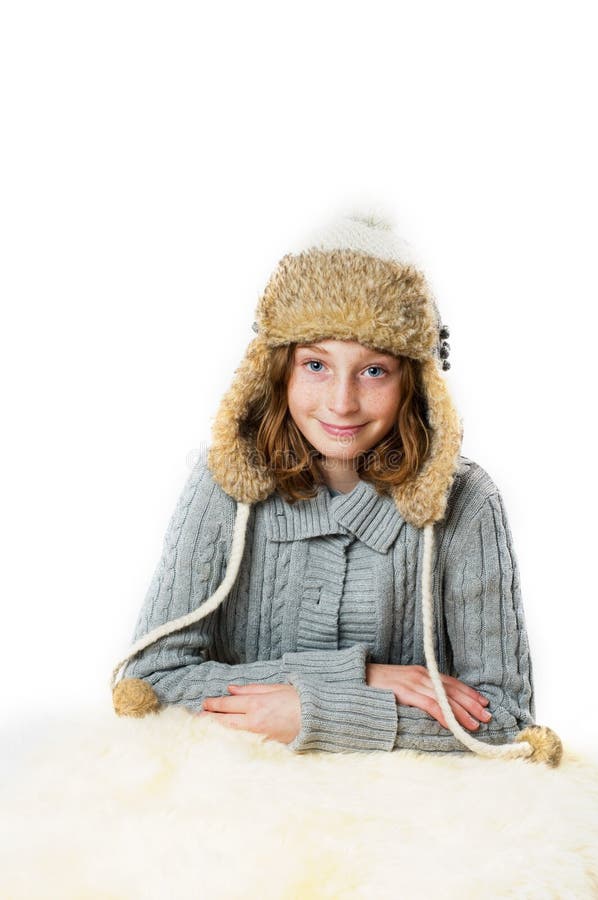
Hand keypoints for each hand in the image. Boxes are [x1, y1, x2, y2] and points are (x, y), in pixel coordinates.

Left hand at [195, 683, 300, 744]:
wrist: (317, 720)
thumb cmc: (298, 700)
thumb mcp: (274, 687)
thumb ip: (250, 689)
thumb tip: (231, 689)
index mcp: (256, 704)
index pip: (228, 704)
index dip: (214, 704)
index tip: (204, 703)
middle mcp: (254, 721)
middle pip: (224, 721)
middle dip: (208, 719)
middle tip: (195, 718)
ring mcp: (258, 736)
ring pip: (230, 733)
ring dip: (216, 730)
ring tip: (203, 728)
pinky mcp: (265, 746)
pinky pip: (242, 742)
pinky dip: (231, 738)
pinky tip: (223, 738)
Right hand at [366, 663, 491, 731]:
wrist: (354, 677)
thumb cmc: (375, 684)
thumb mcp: (400, 685)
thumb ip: (416, 691)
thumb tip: (432, 704)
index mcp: (420, 671)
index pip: (450, 682)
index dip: (468, 692)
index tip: (483, 702)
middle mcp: (420, 674)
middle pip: (452, 690)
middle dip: (471, 703)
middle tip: (488, 716)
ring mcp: (413, 682)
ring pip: (445, 698)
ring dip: (462, 712)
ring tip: (476, 724)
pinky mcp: (405, 692)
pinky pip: (430, 705)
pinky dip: (444, 715)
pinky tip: (453, 725)